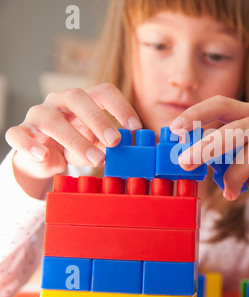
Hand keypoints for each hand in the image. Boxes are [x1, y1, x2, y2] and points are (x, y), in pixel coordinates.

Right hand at [5, 83, 141, 179]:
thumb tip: (128, 151)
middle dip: (99, 120)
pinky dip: (30, 145)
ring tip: (95, 159)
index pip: (104, 92)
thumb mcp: (96, 144)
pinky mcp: (20, 132)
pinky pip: (19, 135)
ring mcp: (38, 115)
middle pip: (77, 98)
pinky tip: (44, 155)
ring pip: (53, 121)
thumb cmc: (74, 144)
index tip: (136, 128)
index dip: (121, 107)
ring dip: (76, 141)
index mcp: (83, 100)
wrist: (43, 157)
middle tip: (115, 141)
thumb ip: (109, 145)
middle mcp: (59, 101)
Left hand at [169, 95, 248, 219]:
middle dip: (207, 147)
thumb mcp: (234, 151)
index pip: (221, 104)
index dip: (197, 114)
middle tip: (186, 162)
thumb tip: (182, 153)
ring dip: (235, 175)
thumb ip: (213, 148)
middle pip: (236, 128)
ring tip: (227, 191)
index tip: (175, 129)